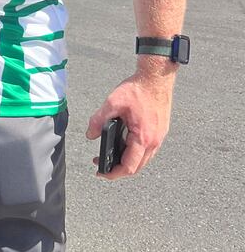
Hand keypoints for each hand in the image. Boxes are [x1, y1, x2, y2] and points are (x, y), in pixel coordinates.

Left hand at [86, 65, 175, 179]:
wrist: (156, 78)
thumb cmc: (138, 89)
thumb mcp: (112, 102)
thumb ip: (98, 120)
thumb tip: (90, 135)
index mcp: (143, 138)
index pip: (128, 167)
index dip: (113, 174)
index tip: (101, 173)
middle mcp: (154, 141)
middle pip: (137, 167)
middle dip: (118, 170)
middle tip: (102, 164)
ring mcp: (159, 137)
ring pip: (144, 160)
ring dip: (128, 162)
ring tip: (110, 155)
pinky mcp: (160, 131)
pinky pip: (148, 150)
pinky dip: (135, 153)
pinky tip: (124, 145)